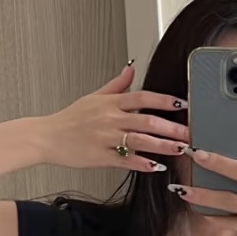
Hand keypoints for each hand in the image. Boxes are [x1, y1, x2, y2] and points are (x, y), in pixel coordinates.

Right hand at [40, 64, 188, 173]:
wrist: (47, 137)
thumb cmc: (70, 119)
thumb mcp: (93, 96)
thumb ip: (116, 84)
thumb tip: (131, 68)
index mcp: (110, 103)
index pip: (142, 97)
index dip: (164, 100)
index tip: (182, 104)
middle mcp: (110, 119)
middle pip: (146, 120)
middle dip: (171, 127)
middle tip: (189, 132)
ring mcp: (106, 138)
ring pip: (140, 141)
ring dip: (162, 145)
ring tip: (180, 149)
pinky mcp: (101, 157)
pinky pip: (126, 160)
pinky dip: (142, 164)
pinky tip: (157, 166)